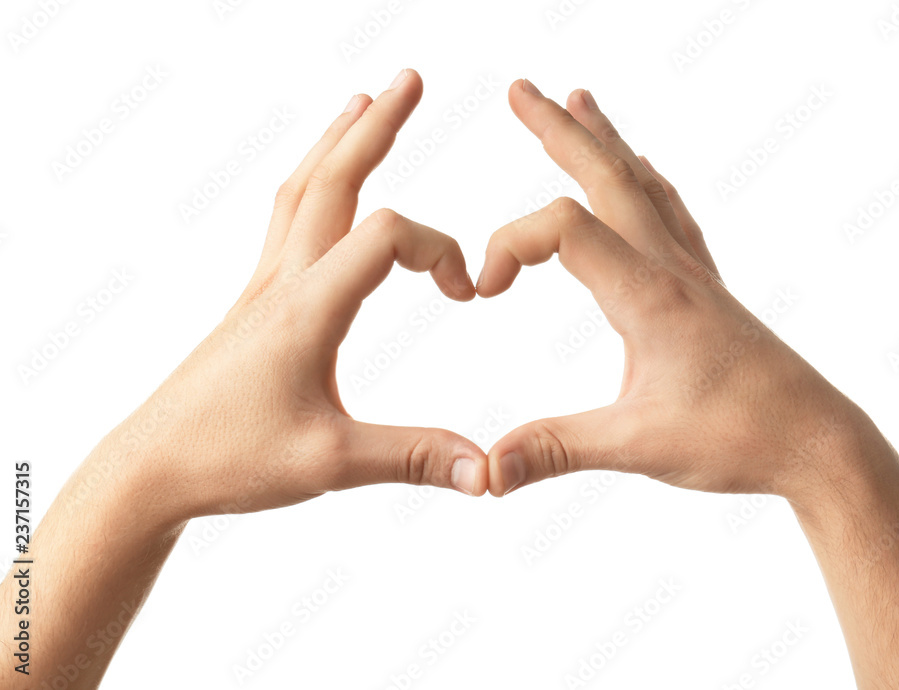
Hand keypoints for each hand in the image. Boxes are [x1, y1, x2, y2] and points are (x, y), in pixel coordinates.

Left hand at [106, 69, 486, 526]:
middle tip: (409, 78)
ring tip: (363, 104)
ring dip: (337, 142)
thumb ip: (414, 458)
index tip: (465, 293)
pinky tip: (320, 187)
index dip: (439, 249)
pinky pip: (286, 220)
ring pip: (302, 191)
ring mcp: (264, 287)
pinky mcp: (255, 303)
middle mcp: (283, 282)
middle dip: (376, 127)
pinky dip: (313, 184)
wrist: (150, 467)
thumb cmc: (230, 459)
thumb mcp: (330, 462)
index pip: (384, 235)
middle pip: (332, 179)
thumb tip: (487, 472)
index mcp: (307, 308)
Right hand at [478, 79, 872, 501]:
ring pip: (642, 185)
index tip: (482, 291)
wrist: (820, 441)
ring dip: (604, 141)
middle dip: (558, 130)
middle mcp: (670, 268)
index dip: (507, 245)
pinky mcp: (706, 289)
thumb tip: (485, 471)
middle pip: (608, 176)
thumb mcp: (637, 447)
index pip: (562, 227)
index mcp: (648, 294)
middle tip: (520, 89)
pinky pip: (673, 215)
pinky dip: (647, 181)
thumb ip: (556, 449)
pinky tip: (645, 170)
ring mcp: (692, 273)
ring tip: (579, 100)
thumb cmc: (739, 437)